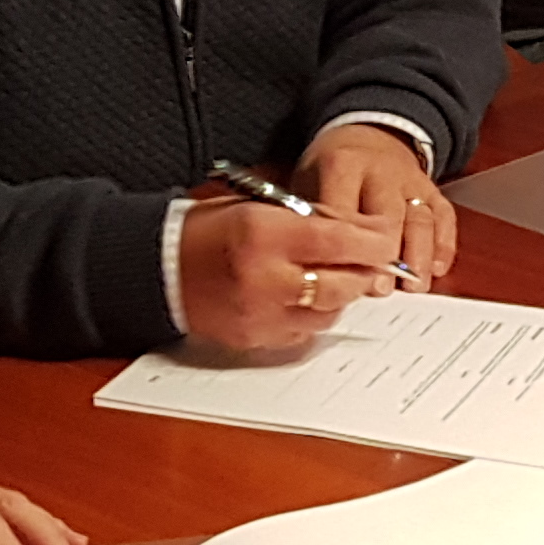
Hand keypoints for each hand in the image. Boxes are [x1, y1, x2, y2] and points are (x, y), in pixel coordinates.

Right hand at [181, 195, 406, 352]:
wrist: (158, 268)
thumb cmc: (207, 230)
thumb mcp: (258, 207)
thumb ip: (308, 219)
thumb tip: (360, 230)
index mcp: (264, 234)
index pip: (338, 241)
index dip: (372, 243)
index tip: (385, 241)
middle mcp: (264, 278)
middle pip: (341, 284)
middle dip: (363, 273)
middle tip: (374, 265)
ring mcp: (260, 313)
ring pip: (327, 312)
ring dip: (340, 296)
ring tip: (337, 279)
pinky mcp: (254, 338)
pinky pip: (302, 332)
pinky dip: (312, 316)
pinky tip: (306, 299)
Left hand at [297, 122, 455, 292]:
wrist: (366, 133)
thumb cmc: (331, 171)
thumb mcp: (307, 182)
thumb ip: (314, 220)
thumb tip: (319, 271)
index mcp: (343, 165)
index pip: (345, 209)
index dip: (346, 246)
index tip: (344, 279)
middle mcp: (381, 171)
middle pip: (388, 215)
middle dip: (386, 255)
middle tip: (381, 288)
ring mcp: (411, 180)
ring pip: (421, 219)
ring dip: (419, 256)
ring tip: (414, 287)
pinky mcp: (433, 189)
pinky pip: (444, 217)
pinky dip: (443, 245)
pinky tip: (437, 270)